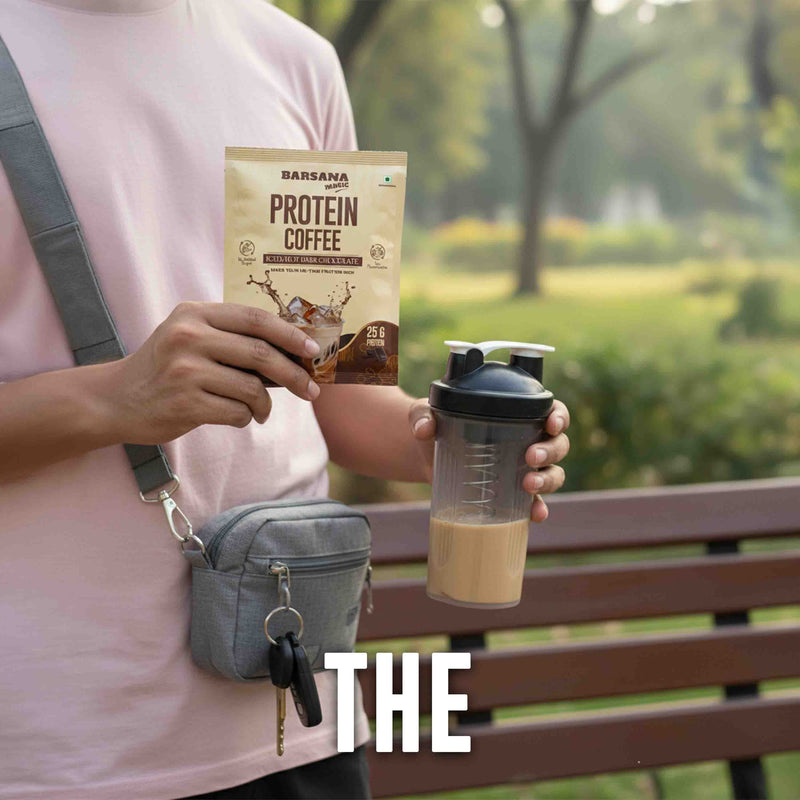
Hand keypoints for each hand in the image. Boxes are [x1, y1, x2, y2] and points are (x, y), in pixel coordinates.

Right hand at [100, 302, 321, 444]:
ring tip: (261, 411)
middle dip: (294, 375)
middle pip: (261, 355)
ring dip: (265, 405)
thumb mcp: (189, 337)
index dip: (290, 334)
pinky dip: (246, 418)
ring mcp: (185, 371)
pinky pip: (238, 413)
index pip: (255, 318)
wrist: (116, 400)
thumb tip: (293, 351)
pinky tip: (238, 417)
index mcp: (194, 314)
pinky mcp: (185, 404)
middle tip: (311, 390)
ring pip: (252, 388)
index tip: (313, 349)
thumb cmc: (165, 368)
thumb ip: (231, 337)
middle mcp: (189, 338)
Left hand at [409, 398, 569, 521]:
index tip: (552, 423)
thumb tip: (423, 428)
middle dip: (551, 451)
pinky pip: (534, 503)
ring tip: (528, 485)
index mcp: (517, 413)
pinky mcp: (511, 494)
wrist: (425, 455)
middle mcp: (528, 440)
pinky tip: (534, 514)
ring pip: (553, 473)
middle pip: (558, 444)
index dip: (559, 416)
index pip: (551, 410)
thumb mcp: (426, 413)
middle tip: (530, 456)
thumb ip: (423, 415)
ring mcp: (523, 469)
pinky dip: (538, 509)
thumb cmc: (435, 425)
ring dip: (548, 480)